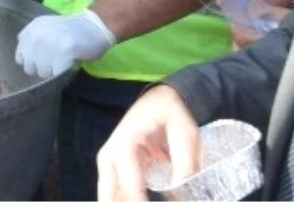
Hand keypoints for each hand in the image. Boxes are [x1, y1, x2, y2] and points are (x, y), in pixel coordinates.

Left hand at [16, 9, 115, 78]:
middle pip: (30, 67)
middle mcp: (39, 34)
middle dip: (41, 69)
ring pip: (43, 72)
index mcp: (33, 28)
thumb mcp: (46, 27)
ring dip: (52, 72)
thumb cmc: (70, 30)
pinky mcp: (66, 51)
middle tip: (53, 63)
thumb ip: (31, 38)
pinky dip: (62, 72)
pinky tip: (68, 65)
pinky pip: (56, 73)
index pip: (20, 56)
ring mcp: (52, 43)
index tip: (40, 62)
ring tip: (62, 63)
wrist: (96, 25)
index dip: (30, 63)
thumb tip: (20, 58)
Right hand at [97, 85, 200, 201]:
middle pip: (108, 194)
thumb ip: (185, 162)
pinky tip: (140, 201)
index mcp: (124, 144)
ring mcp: (110, 164)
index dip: (138, 201)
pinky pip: (116, 194)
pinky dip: (125, 201)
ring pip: (108, 196)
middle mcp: (110, 155)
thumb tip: (181, 193)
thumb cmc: (171, 113)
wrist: (159, 100)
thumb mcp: (185, 132)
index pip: (128, 185)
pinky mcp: (116, 170)